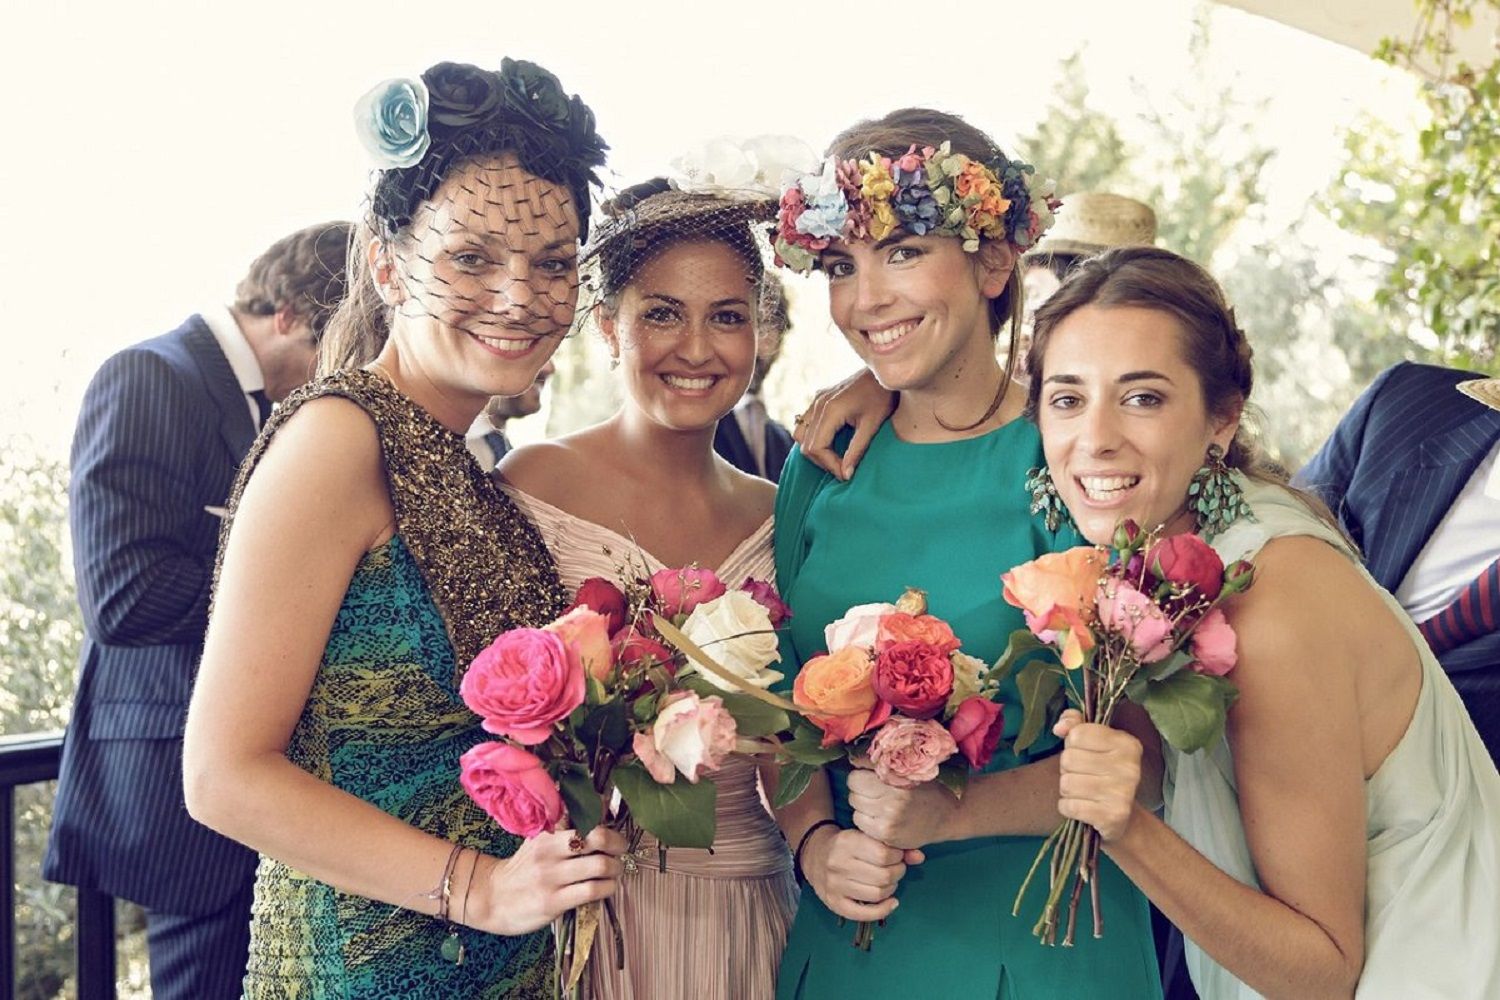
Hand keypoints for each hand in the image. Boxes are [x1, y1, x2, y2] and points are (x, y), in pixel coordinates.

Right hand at [471, 826, 625, 935]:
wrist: (491, 898)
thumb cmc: (522, 869)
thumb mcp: (538, 842)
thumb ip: (563, 829)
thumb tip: (598, 811)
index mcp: (547, 832)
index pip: (583, 815)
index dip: (607, 821)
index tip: (616, 830)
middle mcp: (549, 850)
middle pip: (597, 837)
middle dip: (618, 844)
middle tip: (620, 850)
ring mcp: (550, 877)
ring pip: (599, 866)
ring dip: (615, 869)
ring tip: (614, 872)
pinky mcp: (553, 902)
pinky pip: (591, 891)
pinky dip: (607, 888)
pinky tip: (606, 888)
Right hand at [794, 369, 895, 479]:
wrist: (884, 374)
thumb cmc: (882, 397)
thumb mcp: (872, 425)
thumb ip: (857, 450)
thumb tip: (845, 474)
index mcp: (830, 410)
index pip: (816, 447)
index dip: (829, 465)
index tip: (846, 474)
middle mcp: (818, 404)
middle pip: (805, 444)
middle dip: (823, 461)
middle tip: (843, 469)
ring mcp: (816, 399)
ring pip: (800, 434)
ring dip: (815, 450)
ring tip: (835, 458)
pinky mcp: (819, 398)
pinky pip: (805, 423)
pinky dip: (813, 437)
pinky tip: (832, 443)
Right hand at [801, 825, 918, 921]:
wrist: (814, 853)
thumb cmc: (847, 844)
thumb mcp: (866, 837)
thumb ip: (894, 846)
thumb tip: (920, 857)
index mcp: (847, 842)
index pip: (884, 854)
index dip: (898, 856)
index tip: (898, 856)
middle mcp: (839, 864)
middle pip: (883, 875)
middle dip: (897, 872)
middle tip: (896, 869)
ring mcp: (835, 886)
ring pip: (877, 894)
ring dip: (891, 888)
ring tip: (890, 881)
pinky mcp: (834, 903)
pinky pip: (864, 914)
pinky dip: (883, 910)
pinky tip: (891, 902)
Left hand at [847, 767, 961, 848]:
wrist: (949, 815)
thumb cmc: (928, 787)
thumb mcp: (909, 769)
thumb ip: (884, 762)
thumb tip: (854, 757)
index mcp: (897, 781)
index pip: (855, 776)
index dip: (861, 774)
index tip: (871, 775)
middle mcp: (891, 803)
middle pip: (853, 792)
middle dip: (861, 789)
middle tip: (877, 789)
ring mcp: (888, 822)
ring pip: (855, 808)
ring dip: (863, 805)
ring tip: (881, 803)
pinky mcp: (887, 836)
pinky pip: (861, 824)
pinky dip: (867, 820)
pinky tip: (882, 816)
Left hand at [1054, 709, 1142, 842]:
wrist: (1121, 818)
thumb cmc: (1102, 772)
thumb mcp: (1093, 742)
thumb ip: (1075, 724)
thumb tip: (1059, 727)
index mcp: (1127, 743)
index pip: (1077, 734)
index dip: (1072, 744)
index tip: (1085, 754)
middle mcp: (1129, 767)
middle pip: (1068, 759)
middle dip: (1067, 769)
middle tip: (1083, 776)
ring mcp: (1122, 793)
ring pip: (1066, 783)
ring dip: (1067, 790)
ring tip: (1083, 792)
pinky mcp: (1112, 817)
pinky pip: (1069, 806)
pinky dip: (1067, 807)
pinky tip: (1082, 807)